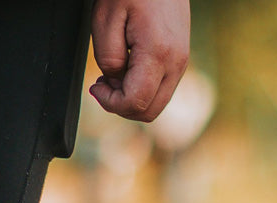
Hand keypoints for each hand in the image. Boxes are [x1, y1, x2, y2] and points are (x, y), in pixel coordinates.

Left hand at [89, 0, 190, 121]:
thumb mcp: (106, 17)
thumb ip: (108, 56)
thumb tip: (115, 81)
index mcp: (158, 54)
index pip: (136, 102)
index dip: (111, 103)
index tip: (95, 87)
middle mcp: (176, 64)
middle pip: (150, 111)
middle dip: (122, 106)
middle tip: (102, 85)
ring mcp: (181, 64)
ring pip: (157, 103)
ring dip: (132, 98)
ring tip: (113, 74)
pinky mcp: (180, 59)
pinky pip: (161, 88)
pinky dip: (143, 88)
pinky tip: (128, 69)